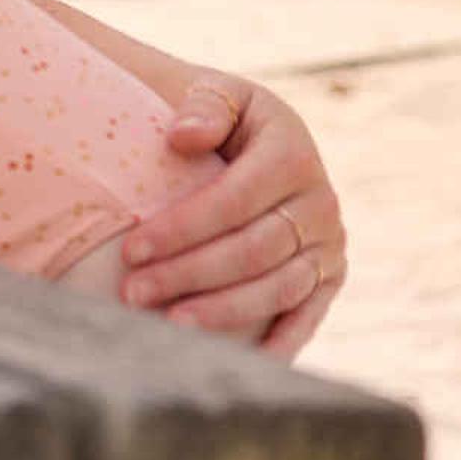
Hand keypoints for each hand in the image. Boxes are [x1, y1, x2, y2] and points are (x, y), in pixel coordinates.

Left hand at [120, 69, 347, 354]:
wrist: (253, 137)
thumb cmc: (219, 119)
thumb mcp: (216, 94)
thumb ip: (204, 106)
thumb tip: (183, 137)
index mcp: (291, 152)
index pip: (234, 200)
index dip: (184, 227)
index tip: (131, 249)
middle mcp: (321, 201)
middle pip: (253, 249)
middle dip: (190, 274)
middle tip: (133, 294)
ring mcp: (329, 243)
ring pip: (278, 287)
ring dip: (223, 312)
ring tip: (169, 327)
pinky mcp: (329, 276)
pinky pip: (307, 315)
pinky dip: (281, 343)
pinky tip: (243, 365)